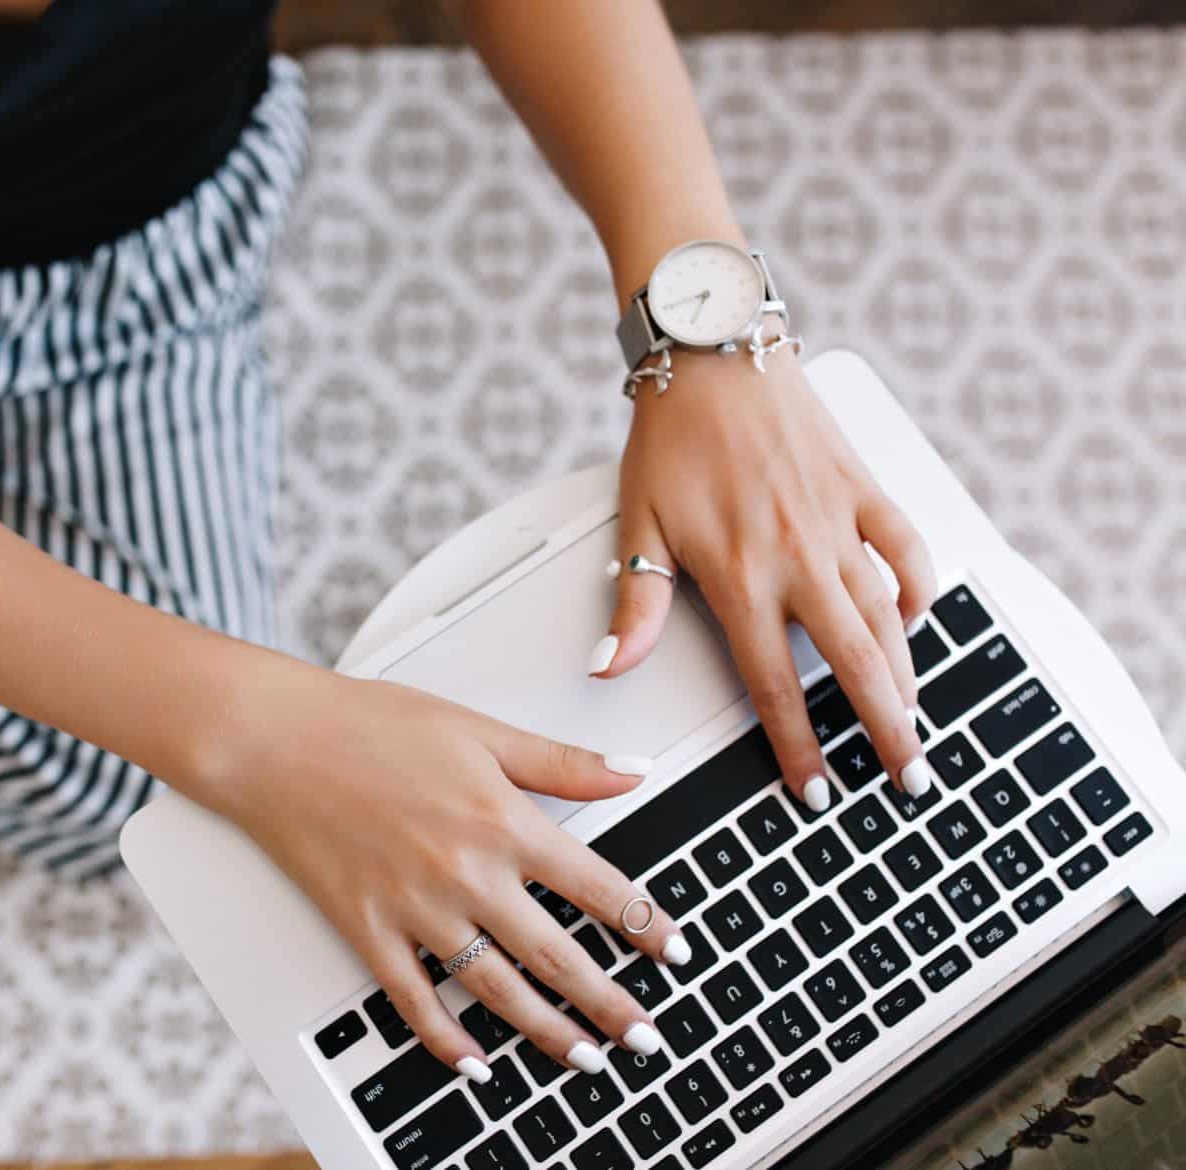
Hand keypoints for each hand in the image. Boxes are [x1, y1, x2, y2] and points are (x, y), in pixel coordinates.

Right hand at [217, 670, 687, 1077]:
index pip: (597, 887)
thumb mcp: (479, 731)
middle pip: (556, 955)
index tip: (674, 952)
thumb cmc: (370, 724)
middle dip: (609, 1004)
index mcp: (502, 820)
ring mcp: (415, 909)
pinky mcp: (366, 930)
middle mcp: (466, 873)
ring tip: (583, 1058)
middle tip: (644, 1037)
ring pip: (495, 989)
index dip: (645, 925)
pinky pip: (413, 1000)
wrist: (277, 740)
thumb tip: (634, 773)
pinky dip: (445, 1039)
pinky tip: (475, 1062)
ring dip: (545, 1031)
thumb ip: (562, 762)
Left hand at [592, 348, 936, 806]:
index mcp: (740, 577)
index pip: (775, 684)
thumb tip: (610, 667)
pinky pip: (906, 546)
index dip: (798, 745)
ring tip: (917, 721)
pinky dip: (918, 587)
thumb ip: (638, 602)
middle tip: (909, 779)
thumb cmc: (670, 438)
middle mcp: (798, 557)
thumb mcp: (638, 523)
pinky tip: (918, 619)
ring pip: (887, 615)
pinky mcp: (862, 486)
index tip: (816, 791)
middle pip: (855, 663)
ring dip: (906, 674)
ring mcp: (838, 523)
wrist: (712, 352)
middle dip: (884, 730)